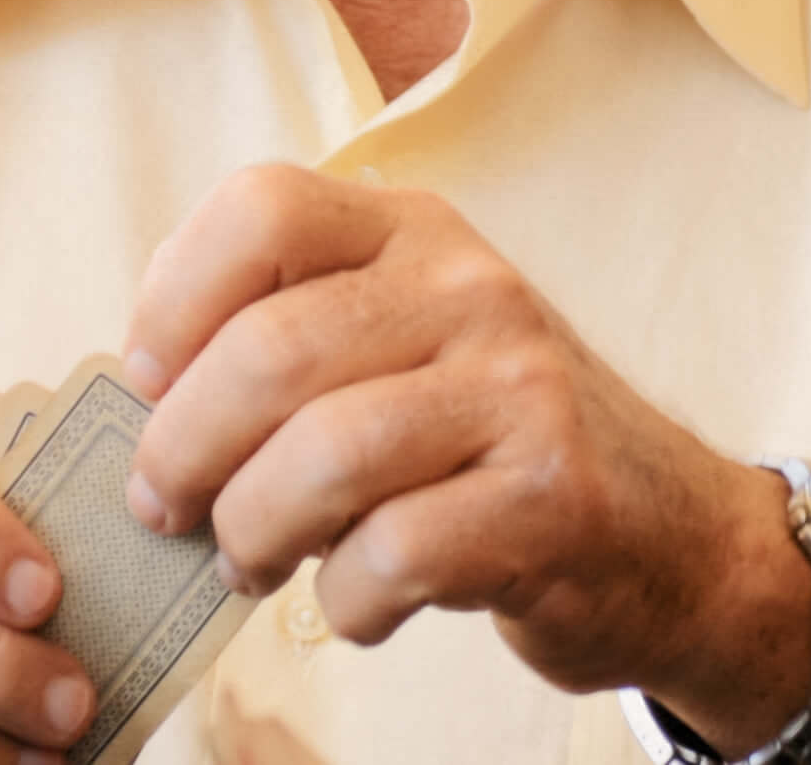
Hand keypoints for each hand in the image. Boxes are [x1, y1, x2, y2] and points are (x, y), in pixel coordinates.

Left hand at [118, 166, 810, 735]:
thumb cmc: (487, 444)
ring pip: (323, 458)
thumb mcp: (402, 344)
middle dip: (183, 449)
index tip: (146, 384)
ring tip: (247, 563)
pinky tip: (356, 602)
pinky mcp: (550, 498)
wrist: (667, 533)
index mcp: (415, 229)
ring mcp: (520, 390)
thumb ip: (289, 335)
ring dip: (251, 533)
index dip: (170, 299)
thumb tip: (143, 401)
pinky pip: (392, 555)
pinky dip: (345, 601)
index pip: (259, 207)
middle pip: (270, 351)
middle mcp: (471, 288)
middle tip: (164, 508)